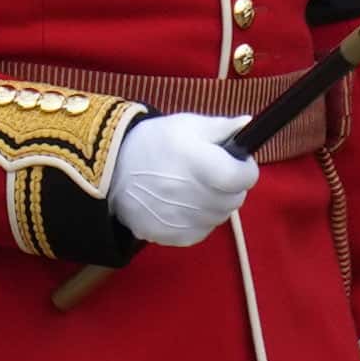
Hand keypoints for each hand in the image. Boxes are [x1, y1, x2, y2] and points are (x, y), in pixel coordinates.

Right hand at [102, 107, 262, 253]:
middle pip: (235, 199)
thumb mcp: (186, 125)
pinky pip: (201, 231)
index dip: (245, 169)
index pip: (243, 178)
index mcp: (200, 164)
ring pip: (219, 216)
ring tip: (194, 187)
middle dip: (230, 186)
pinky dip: (199, 219)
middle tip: (213, 174)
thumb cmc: (152, 143)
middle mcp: (194, 196)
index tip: (237, 162)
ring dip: (215, 203)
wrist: (111, 170)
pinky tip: (183, 203)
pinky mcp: (173, 236)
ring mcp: (183, 219)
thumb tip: (248, 126)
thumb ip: (221, 128)